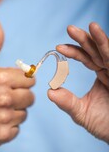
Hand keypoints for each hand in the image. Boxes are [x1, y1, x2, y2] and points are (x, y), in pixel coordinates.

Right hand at [0, 18, 34, 145]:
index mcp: (1, 78)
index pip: (30, 79)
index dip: (21, 81)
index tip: (11, 83)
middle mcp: (4, 99)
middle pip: (31, 97)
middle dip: (20, 95)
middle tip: (5, 96)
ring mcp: (2, 119)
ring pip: (24, 114)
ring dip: (15, 111)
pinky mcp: (1, 136)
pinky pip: (17, 129)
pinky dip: (9, 126)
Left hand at [48, 22, 108, 142]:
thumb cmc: (106, 125)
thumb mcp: (82, 113)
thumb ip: (67, 102)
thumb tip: (49, 92)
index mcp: (101, 74)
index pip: (86, 58)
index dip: (73, 52)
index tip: (58, 48)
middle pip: (96, 50)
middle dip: (84, 39)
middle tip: (70, 29)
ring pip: (108, 51)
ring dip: (100, 39)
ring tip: (91, 26)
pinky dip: (108, 47)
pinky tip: (100, 36)